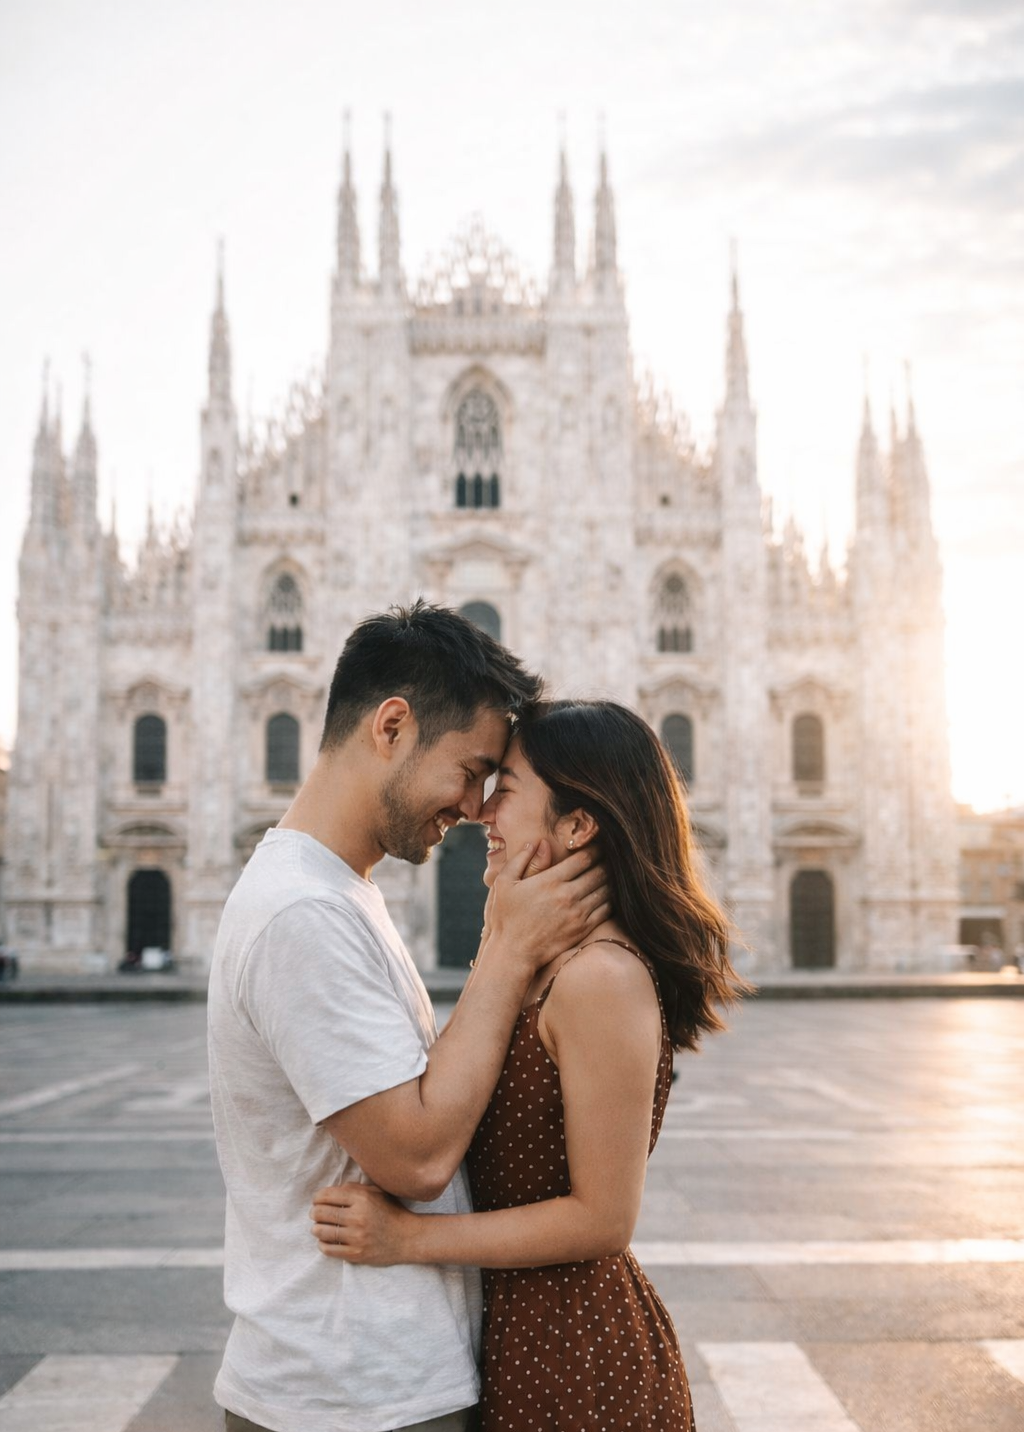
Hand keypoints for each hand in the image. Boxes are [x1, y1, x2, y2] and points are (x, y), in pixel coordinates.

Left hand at [310, 1183, 411, 1265]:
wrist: (408, 1237)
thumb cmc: (391, 1212)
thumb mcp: (377, 1192)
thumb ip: (354, 1188)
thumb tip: (331, 1190)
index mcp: (362, 1198)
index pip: (326, 1195)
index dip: (317, 1198)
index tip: (317, 1201)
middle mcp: (357, 1216)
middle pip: (321, 1213)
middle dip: (314, 1213)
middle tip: (315, 1214)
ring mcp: (356, 1237)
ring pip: (322, 1232)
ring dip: (316, 1229)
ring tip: (318, 1228)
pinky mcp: (356, 1254)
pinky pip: (329, 1250)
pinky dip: (322, 1245)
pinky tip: (325, 1241)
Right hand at [482, 841, 611, 976]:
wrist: (513, 953)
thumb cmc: (505, 916)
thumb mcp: (504, 883)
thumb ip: (522, 859)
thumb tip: (539, 842)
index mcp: (551, 880)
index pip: (584, 858)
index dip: (594, 848)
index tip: (597, 844)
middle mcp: (568, 895)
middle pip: (599, 872)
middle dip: (606, 862)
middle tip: (609, 857)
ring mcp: (578, 913)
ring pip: (606, 890)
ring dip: (610, 880)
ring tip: (611, 873)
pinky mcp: (583, 929)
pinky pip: (606, 909)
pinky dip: (610, 899)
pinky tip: (607, 894)